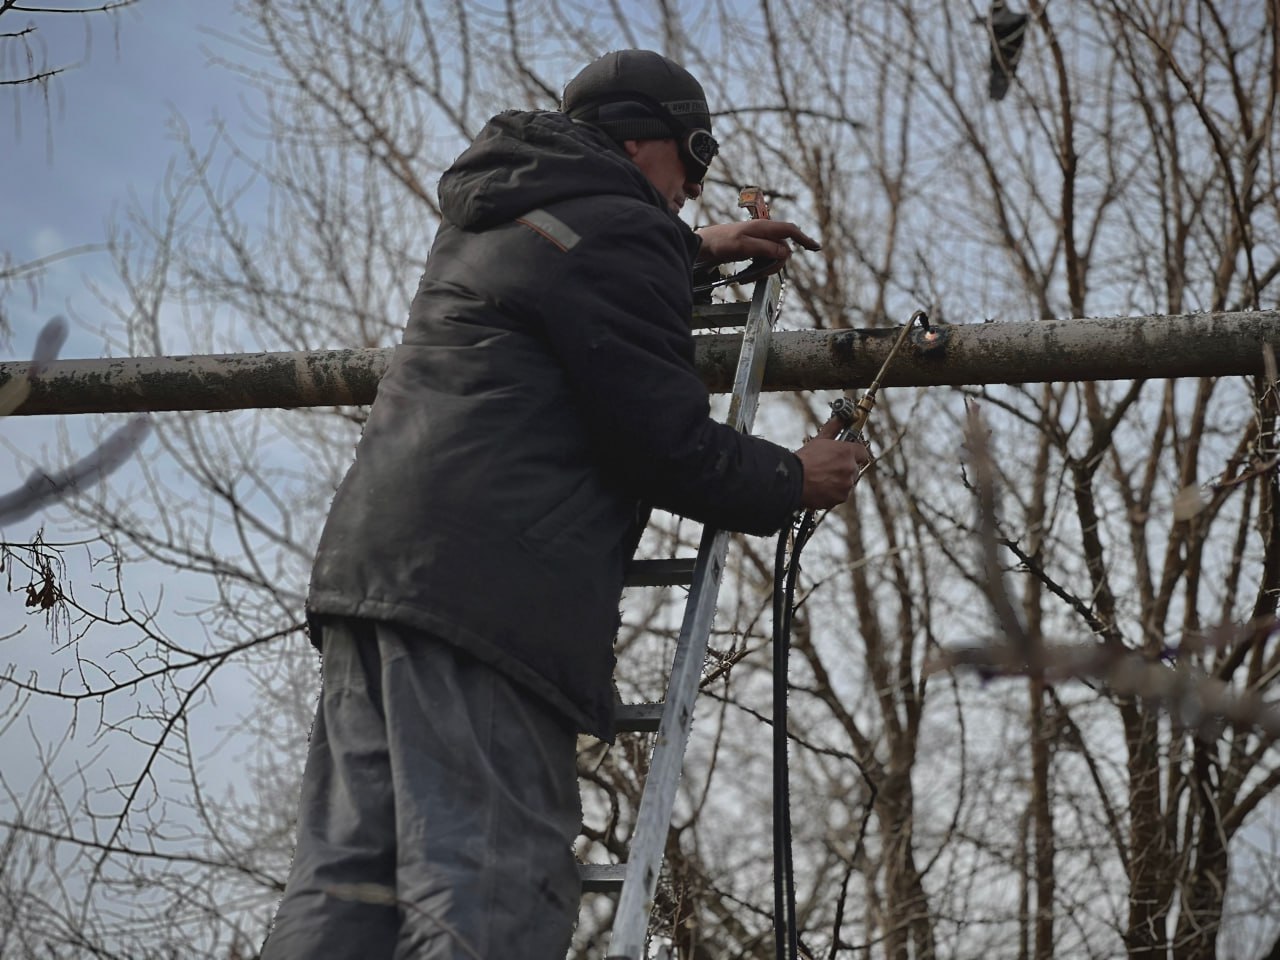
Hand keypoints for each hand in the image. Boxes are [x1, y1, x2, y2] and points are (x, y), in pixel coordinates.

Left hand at [694, 220, 820, 268]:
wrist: (703, 246)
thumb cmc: (720, 242)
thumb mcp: (742, 246)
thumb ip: (765, 248)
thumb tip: (785, 252)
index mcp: (763, 228)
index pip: (789, 230)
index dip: (804, 239)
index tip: (816, 248)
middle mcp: (763, 233)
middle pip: (783, 250)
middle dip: (775, 265)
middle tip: (758, 275)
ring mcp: (758, 241)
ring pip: (773, 258)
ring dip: (764, 270)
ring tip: (747, 278)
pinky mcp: (752, 249)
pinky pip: (763, 261)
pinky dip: (758, 270)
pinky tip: (746, 276)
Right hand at [793, 417, 871, 508]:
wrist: (793, 480)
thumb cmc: (804, 459)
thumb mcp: (819, 440)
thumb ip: (833, 428)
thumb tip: (839, 418)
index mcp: (847, 452)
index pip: (862, 452)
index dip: (854, 454)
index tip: (846, 456)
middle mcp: (850, 468)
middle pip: (854, 469)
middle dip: (844, 468)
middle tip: (829, 468)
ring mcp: (846, 485)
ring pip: (847, 483)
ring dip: (839, 482)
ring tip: (821, 479)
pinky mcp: (840, 498)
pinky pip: (840, 495)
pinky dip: (833, 493)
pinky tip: (820, 488)